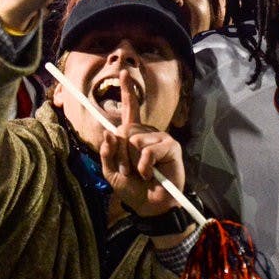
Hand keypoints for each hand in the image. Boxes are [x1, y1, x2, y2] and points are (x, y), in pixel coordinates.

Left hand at [100, 69, 184, 216]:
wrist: (150, 205)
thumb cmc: (132, 189)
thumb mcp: (111, 172)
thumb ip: (107, 153)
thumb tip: (109, 132)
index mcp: (133, 136)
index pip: (130, 111)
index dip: (127, 92)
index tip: (123, 73)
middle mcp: (147, 134)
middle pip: (125, 130)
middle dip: (121, 154)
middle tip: (128, 170)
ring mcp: (160, 139)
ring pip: (135, 140)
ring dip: (132, 162)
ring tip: (141, 174)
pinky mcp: (171, 147)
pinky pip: (149, 150)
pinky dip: (145, 166)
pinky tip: (150, 175)